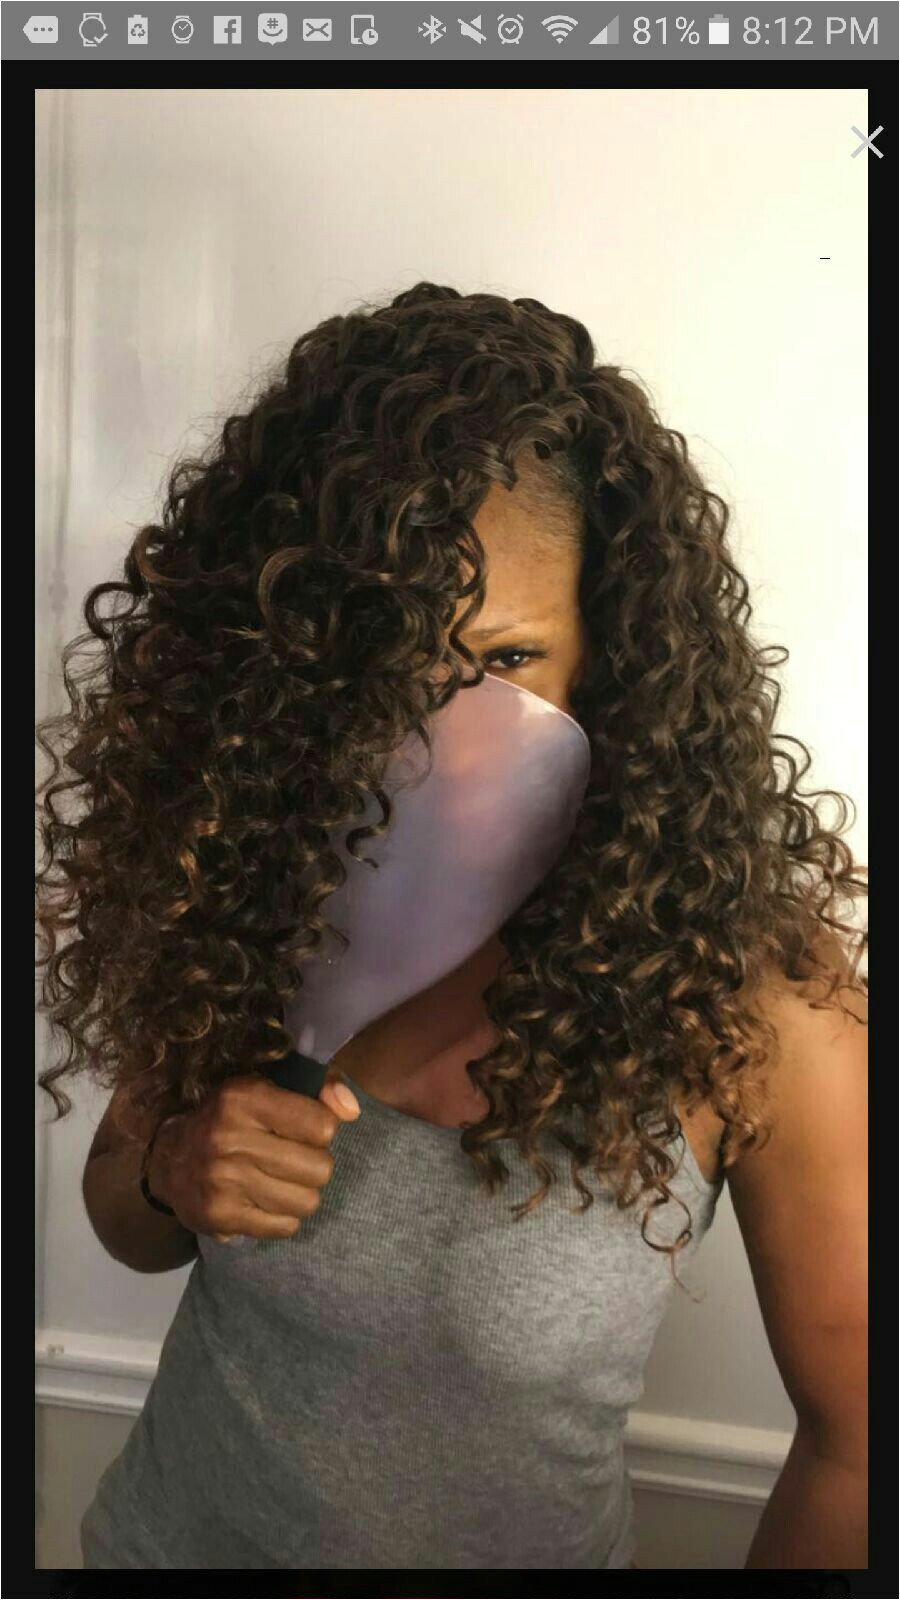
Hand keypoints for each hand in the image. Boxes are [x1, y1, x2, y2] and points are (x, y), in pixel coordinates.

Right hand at [147, 1069, 360, 1241]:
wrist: (170, 1158)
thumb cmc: (235, 1118)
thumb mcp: (271, 1087)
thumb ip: (321, 1089)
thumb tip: (353, 1110)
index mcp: (245, 1098)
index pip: (322, 1126)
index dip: (321, 1128)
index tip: (303, 1128)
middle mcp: (230, 1138)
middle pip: (320, 1169)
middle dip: (315, 1165)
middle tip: (293, 1159)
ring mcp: (223, 1181)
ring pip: (307, 1202)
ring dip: (302, 1193)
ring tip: (282, 1181)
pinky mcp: (220, 1216)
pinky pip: (285, 1227)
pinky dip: (283, 1217)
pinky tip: (266, 1201)